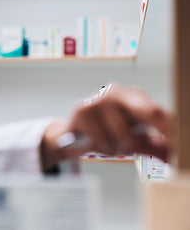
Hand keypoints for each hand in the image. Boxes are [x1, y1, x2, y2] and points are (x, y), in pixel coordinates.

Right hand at [41, 84, 171, 169]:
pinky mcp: (81, 110)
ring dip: (117, 149)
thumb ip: (153, 146)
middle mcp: (118, 92)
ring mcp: (99, 99)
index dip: (171, 130)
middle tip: (137, 149)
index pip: (159, 112)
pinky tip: (93, 142)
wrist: (70, 136)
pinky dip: (100, 148)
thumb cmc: (105, 133)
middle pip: (150, 113)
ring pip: (124, 137)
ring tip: (107, 144)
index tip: (177, 148)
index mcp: (134, 96)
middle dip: (150, 136)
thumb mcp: (132, 138)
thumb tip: (172, 155)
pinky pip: (102, 141)